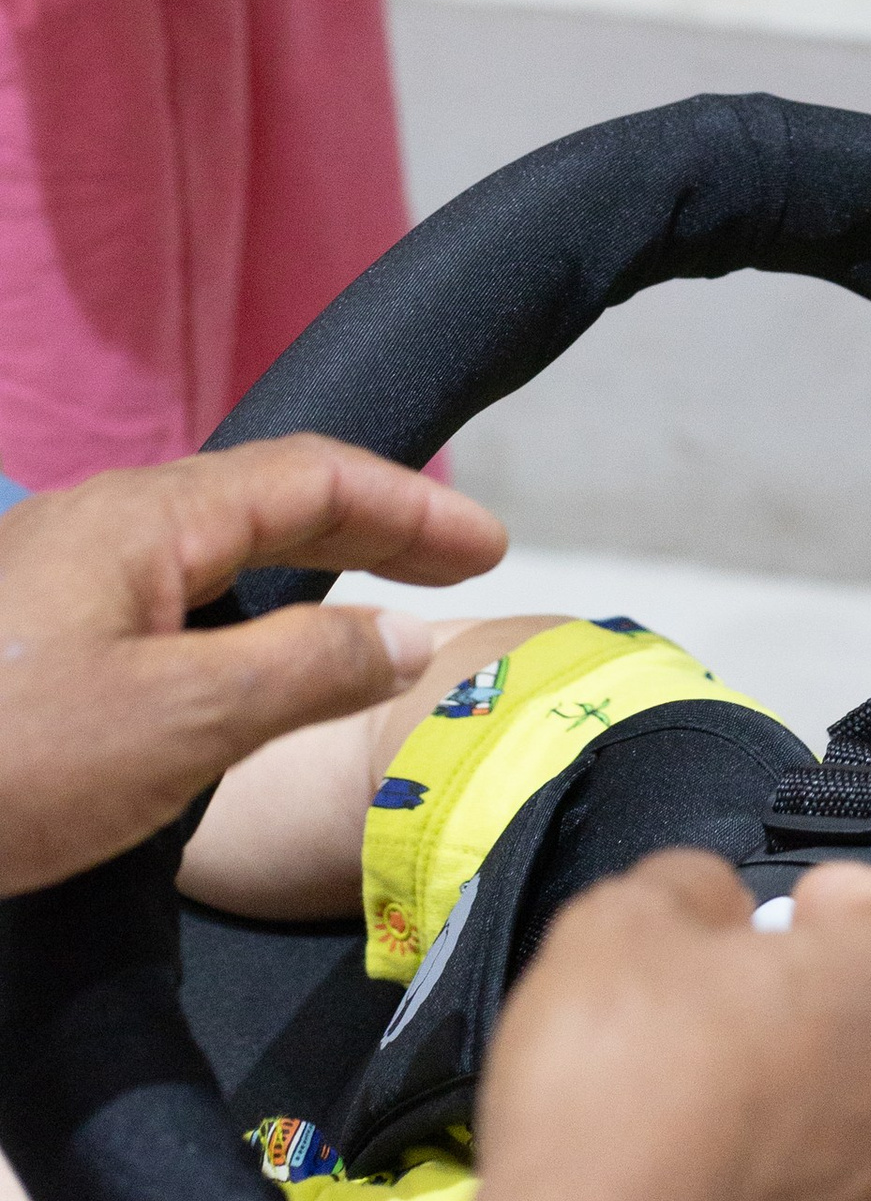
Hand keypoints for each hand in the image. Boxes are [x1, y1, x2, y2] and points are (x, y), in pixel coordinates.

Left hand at [0, 438, 503, 896]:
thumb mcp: (175, 725)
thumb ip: (302, 671)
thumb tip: (402, 637)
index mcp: (144, 519)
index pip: (311, 475)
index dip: (412, 506)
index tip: (493, 548)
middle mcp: (100, 528)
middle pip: (263, 500)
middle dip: (369, 527)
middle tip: (456, 571)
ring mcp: (54, 583)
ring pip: (209, 552)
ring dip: (303, 571)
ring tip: (372, 615)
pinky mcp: (23, 644)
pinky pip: (163, 600)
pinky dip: (241, 617)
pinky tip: (246, 676)